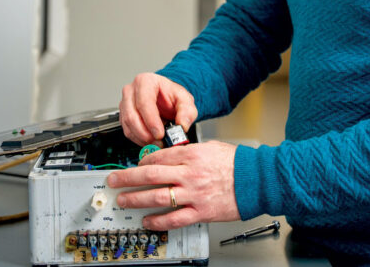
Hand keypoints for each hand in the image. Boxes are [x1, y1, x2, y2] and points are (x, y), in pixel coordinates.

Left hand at [107, 141, 239, 229]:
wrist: (256, 180)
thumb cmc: (237, 163)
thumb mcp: (210, 148)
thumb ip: (188, 152)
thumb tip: (169, 156)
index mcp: (191, 154)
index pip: (157, 156)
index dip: (141, 162)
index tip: (134, 166)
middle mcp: (189, 173)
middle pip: (149, 174)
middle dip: (127, 178)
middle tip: (113, 181)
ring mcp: (194, 194)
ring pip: (157, 196)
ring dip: (135, 199)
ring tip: (123, 200)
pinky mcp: (201, 212)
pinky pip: (174, 218)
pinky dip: (158, 220)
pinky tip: (147, 220)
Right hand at [119, 72, 197, 144]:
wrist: (165, 98)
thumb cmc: (171, 96)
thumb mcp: (185, 100)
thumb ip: (187, 111)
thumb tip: (182, 125)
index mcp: (145, 81)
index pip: (144, 102)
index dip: (151, 120)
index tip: (160, 134)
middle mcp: (131, 91)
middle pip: (132, 115)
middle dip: (146, 133)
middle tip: (159, 142)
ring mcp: (125, 103)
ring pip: (128, 125)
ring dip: (142, 138)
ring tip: (157, 143)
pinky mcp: (123, 116)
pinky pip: (127, 131)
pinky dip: (139, 140)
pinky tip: (150, 141)